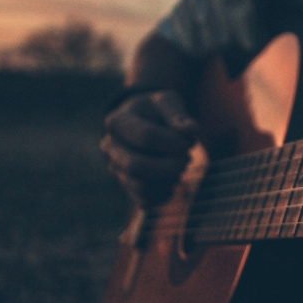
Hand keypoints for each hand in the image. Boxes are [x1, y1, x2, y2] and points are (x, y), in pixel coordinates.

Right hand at [101, 90, 197, 207]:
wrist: (145, 122)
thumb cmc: (158, 110)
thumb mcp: (168, 101)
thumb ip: (178, 114)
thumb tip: (191, 130)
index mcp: (117, 122)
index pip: (146, 137)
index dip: (174, 142)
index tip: (191, 141)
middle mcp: (110, 147)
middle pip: (136, 166)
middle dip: (169, 166)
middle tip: (188, 159)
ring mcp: (116, 169)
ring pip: (141, 186)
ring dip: (169, 179)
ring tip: (180, 166)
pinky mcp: (127, 186)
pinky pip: (145, 201)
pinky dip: (165, 194)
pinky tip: (173, 180)